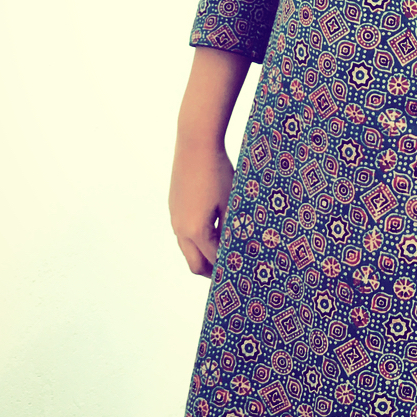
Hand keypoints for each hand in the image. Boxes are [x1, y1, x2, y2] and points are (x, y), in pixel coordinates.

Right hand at [169, 142, 234, 276]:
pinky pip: (183, 233)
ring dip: (203, 254)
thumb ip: (231, 230)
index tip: (242, 272)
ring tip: (223, 251)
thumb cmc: (218, 172)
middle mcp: (181, 229)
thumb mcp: (231, 203)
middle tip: (230, 271)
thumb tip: (238, 248)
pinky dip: (196, 239)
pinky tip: (212, 229)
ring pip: (187, 249)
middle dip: (211, 271)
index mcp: (196, 231)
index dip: (229, 268)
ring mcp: (174, 218)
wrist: (195, 143)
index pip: (214, 261)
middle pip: (194, 264)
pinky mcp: (173, 207)